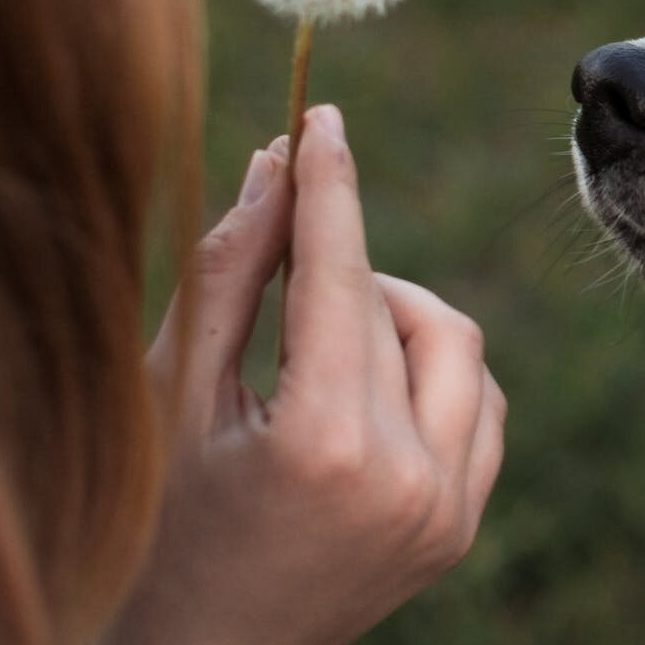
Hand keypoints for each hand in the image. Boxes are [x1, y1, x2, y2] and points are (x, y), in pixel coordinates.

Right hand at [97, 105, 505, 644]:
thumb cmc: (164, 525)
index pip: (342, 281)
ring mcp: (448, 510)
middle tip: (289, 269)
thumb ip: (231, 276)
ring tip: (322, 347)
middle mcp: (407, 481)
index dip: (332, 189)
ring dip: (396, 318)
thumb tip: (276, 165)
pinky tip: (370, 390)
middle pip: (400, 309)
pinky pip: (480, 402)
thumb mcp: (178, 396)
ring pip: (458, 346)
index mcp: (324, 449)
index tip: (323, 118)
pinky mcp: (463, 523)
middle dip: (343, 269)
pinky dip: (433, 371)